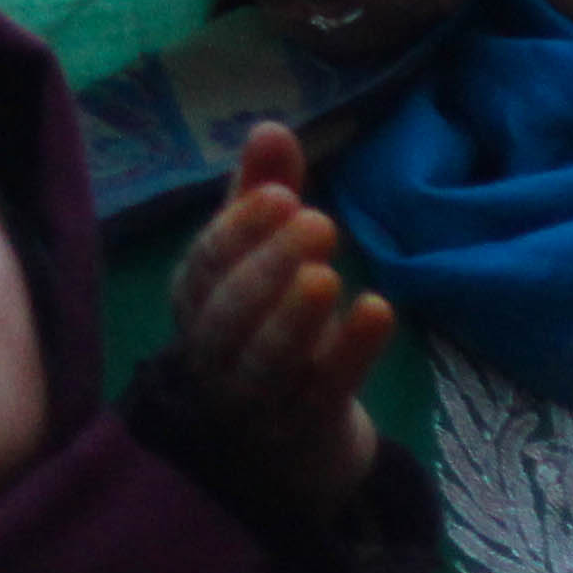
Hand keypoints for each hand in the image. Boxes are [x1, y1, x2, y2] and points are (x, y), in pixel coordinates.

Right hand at [163, 123, 389, 523]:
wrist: (280, 447)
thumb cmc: (261, 330)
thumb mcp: (256, 261)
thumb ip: (259, 196)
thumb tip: (269, 126)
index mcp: (196, 304)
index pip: (204, 267)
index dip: (238, 230)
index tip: (281, 193)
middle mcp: (214, 353)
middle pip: (225, 316)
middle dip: (265, 267)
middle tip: (317, 221)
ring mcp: (256, 398)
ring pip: (264, 361)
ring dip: (294, 317)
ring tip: (330, 274)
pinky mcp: (306, 427)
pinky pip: (326, 390)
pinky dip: (351, 352)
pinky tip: (377, 310)